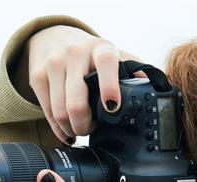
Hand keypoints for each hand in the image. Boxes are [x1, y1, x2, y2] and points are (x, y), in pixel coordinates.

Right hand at [25, 25, 143, 143]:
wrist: (51, 36)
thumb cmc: (89, 53)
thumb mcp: (113, 55)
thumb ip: (134, 69)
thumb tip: (160, 89)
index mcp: (101, 48)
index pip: (106, 64)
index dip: (109, 87)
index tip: (113, 107)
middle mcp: (75, 54)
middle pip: (76, 103)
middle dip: (86, 126)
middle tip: (92, 129)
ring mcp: (53, 65)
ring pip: (60, 113)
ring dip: (72, 129)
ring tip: (80, 129)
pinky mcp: (36, 76)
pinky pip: (47, 113)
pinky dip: (58, 129)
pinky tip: (67, 130)